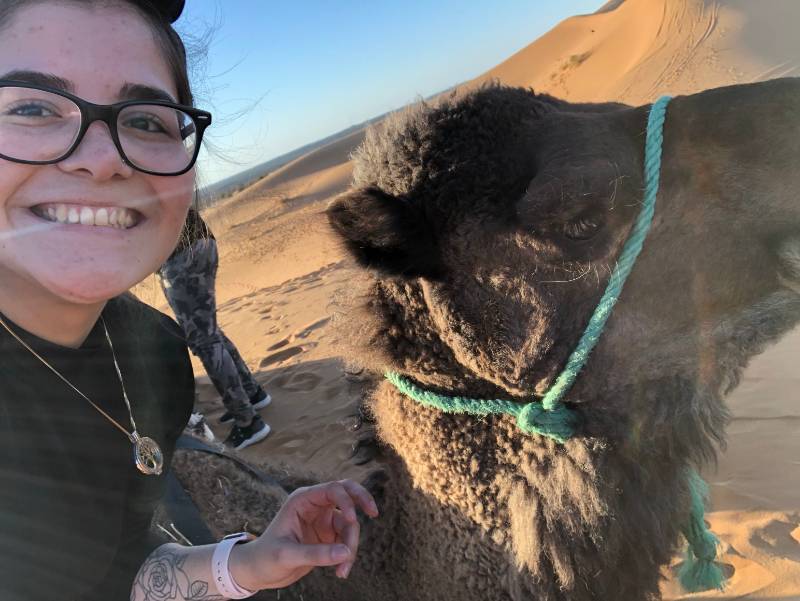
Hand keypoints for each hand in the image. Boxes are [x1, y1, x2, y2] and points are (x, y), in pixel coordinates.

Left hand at [229, 479, 378, 589]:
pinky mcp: (328, 536)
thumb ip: (317, 554)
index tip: (354, 520)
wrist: (259, 572)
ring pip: (350, 524)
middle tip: (374, 512)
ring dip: (351, 545)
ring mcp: (323, 520)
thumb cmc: (266, 558)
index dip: (346, 501)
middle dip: (362, 501)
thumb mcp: (287, 555)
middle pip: (347, 494)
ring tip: (343, 570)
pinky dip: (347, 555)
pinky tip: (340, 572)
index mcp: (303, 501)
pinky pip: (347, 540)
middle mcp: (315, 506)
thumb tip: (346, 553)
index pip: (332, 490)